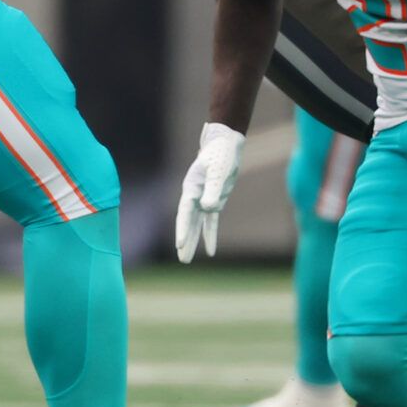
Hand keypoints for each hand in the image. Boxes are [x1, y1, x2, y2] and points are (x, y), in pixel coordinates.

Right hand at [175, 122, 243, 261]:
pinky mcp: (216, 201)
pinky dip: (210, 235)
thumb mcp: (218, 171)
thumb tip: (207, 209)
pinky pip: (211, 222)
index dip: (183, 229)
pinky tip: (210, 250)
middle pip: (188, 223)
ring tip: (186, 259)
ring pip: (197, 225)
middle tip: (183, 260)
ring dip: (194, 241)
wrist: (225, 145)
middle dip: (185, 241)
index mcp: (191, 188)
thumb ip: (213, 190)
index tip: (180, 244)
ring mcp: (204, 199)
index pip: (185, 212)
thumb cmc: (220, 155)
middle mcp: (195, 196)